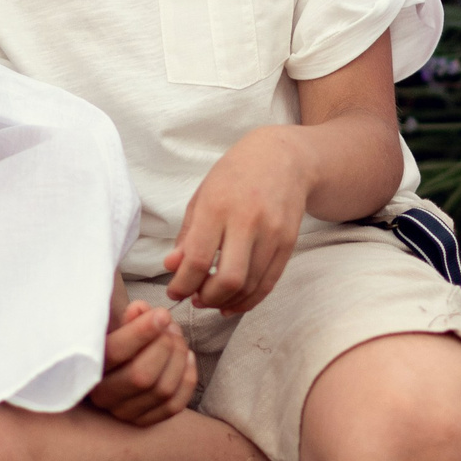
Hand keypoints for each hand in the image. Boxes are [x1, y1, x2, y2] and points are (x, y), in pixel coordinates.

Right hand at [89, 301, 196, 425]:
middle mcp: (102, 395)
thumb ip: (129, 318)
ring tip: (179, 338)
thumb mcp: (116, 326)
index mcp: (90, 366)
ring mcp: (123, 412)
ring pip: (162, 391)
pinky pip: (174, 406)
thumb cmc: (117, 343)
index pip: (115, 352)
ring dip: (178, 359)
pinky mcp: (143, 421)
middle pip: (142, 376)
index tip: (162, 314)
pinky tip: (188, 357)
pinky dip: (187, 379)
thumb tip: (141, 309)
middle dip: (165, 347)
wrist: (116, 368)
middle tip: (172, 327)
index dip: (142, 332)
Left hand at [162, 128, 306, 313]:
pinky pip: (268, 283)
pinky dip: (249, 300)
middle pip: (228, 279)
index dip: (182, 284)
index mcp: (218, 206)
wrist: (284, 157)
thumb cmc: (236, 175)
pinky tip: (233, 303)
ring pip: (249, 285)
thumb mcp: (203, 195)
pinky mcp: (289, 243)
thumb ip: (187, 234)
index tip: (174, 291)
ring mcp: (273, 233)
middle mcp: (248, 220)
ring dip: (226, 301)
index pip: (197, 258)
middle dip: (206, 298)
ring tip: (211, 299)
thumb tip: (172, 267)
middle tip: (195, 298)